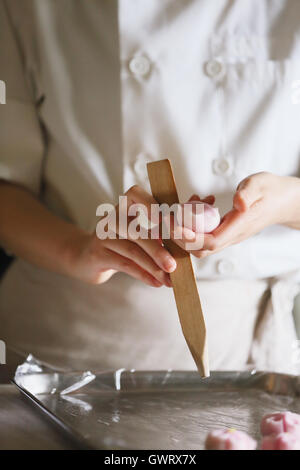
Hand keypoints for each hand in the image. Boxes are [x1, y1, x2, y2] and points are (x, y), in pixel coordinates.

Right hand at [67, 185, 176, 286]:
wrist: (86, 259)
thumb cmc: (120, 245)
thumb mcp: (135, 234)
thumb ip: (157, 233)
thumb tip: (186, 241)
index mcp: (124, 207)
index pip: (135, 194)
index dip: (150, 203)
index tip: (164, 219)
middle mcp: (112, 218)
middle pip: (137, 231)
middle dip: (158, 250)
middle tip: (174, 266)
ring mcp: (102, 236)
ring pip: (132, 251)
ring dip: (153, 267)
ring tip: (168, 279)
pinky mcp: (97, 254)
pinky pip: (124, 264)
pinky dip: (142, 274)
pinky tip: (155, 282)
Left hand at [172, 172, 299, 258]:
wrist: (284, 201)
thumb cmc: (271, 190)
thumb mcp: (260, 184)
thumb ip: (248, 193)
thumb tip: (238, 203)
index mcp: (240, 226)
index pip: (212, 242)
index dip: (190, 238)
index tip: (174, 225)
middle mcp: (233, 236)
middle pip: (201, 249)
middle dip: (180, 237)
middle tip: (167, 217)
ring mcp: (228, 236)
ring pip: (200, 243)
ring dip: (185, 228)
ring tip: (184, 204)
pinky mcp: (225, 232)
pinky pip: (204, 234)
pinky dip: (193, 222)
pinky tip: (197, 201)